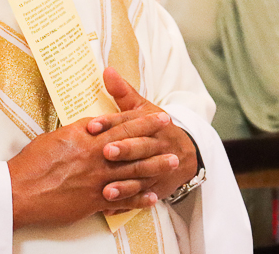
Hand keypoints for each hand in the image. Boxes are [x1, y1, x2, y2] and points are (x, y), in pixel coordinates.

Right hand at [7, 110, 175, 229]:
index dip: (137, 118)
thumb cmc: (31, 164)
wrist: (20, 190)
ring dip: (155, 166)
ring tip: (172, 161)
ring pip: (132, 170)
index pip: (116, 123)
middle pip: (130, 142)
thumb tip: (90, 128)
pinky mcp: (93, 200)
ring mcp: (96, 178)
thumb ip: (76, 134)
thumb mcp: (55, 138)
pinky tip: (152, 197)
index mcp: (83, 136)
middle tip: (170, 128)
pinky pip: (122, 199)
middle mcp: (94, 155)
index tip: (153, 112)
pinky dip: (138, 199)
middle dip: (152, 134)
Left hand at [86, 68, 197, 204]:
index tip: (92, 126)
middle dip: (125, 151)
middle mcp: (155, 145)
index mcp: (149, 123)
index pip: (129, 122)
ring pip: (142, 176)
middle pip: (140, 147)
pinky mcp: (157, 188)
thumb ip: (122, 92)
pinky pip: (143, 197)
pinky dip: (129, 204)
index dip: (110, 123)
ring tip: (106, 190)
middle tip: (106, 152)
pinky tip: (113, 209)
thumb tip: (107, 69)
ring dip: (125, 184)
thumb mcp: (142, 108)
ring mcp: (158, 168)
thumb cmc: (155, 128)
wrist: (186, 154)